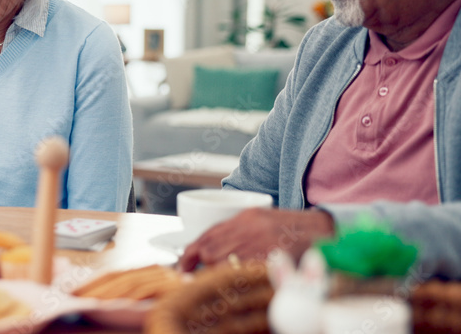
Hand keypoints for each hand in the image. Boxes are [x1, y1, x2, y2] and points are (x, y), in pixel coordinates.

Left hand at [178, 208, 334, 270]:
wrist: (323, 230)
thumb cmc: (290, 226)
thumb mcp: (258, 218)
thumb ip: (234, 230)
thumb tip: (207, 250)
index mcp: (244, 218)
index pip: (206, 236)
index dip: (189, 254)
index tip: (182, 266)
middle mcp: (249, 228)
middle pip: (210, 251)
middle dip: (199, 267)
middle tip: (193, 278)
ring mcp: (261, 243)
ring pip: (224, 264)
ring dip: (215, 275)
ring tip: (214, 283)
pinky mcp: (272, 259)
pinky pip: (246, 275)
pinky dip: (236, 281)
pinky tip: (235, 287)